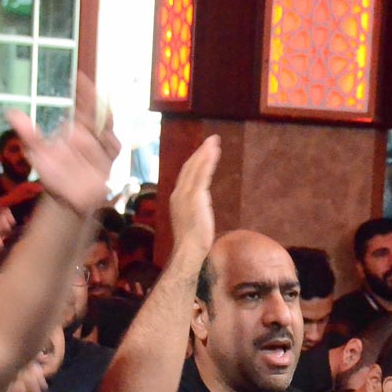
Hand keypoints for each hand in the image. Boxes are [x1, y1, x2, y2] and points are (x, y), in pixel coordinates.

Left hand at [6, 72, 119, 215]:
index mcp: (78, 128)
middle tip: (91, 94)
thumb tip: (11, 113)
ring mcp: (102, 149)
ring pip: (108, 131)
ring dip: (101, 125)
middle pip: (100, 114)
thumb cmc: (53, 172)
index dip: (84, 91)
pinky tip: (102, 140)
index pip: (84, 106)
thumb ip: (28, 133)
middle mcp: (93, 135)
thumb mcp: (37, 152)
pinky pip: (113, 149)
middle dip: (96, 104)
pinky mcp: (109, 163)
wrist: (66, 199)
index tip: (80, 76)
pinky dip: (109, 144)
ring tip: (89, 126)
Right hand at [170, 135, 221, 258]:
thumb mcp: (192, 221)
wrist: (189, 250)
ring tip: (215, 141)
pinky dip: (208, 160)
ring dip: (205, 152)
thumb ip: (194, 211)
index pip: (185, 175)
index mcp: (177, 198)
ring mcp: (185, 194)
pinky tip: (215, 151)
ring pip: (195, 167)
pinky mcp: (195, 196)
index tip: (203, 152)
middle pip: (189, 167)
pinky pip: (202, 174)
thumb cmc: (192, 242)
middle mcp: (178, 193)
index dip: (194, 162)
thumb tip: (200, 208)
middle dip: (200, 152)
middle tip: (211, 140)